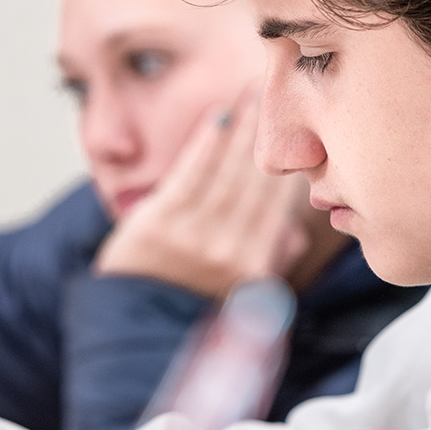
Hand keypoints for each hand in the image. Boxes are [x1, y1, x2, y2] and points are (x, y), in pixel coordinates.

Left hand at [95, 97, 307, 297]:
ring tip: (250, 98)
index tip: (295, 133)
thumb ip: (270, 262)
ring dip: (240, 131)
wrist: (135, 330)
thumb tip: (294, 231)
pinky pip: (190, 174)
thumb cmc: (190, 310)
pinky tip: (217, 118)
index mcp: (255, 268)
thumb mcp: (241, 298)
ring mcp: (193, 236)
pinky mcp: (158, 223)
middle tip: (274, 99)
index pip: (276, 206)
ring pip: (225, 173)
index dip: (285, 166)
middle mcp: (229, 251)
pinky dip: (206, 143)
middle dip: (265, 138)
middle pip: (254, 183)